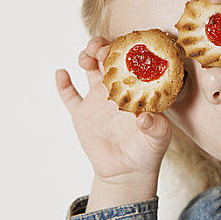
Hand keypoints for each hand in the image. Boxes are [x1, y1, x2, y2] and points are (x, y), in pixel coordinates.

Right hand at [56, 37, 171, 207]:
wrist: (127, 171)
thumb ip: (157, 128)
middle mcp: (118, 89)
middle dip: (103, 47)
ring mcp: (99, 100)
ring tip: (86, 58)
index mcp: (137, 90)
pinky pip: (70, 96)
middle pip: (108, 59)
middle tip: (99, 49)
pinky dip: (63, 84)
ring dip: (86, 57)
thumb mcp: (158, 140)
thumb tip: (145, 118)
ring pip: (90, 70)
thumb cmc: (148, 152)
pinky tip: (62, 73)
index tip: (122, 49)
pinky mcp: (82, 114)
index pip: (132, 63)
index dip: (126, 52)